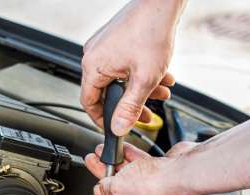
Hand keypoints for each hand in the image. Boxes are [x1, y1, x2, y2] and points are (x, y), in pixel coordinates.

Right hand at [81, 0, 186, 135]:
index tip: (113, 126)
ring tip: (159, 92)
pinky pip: (122, 65)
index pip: (89, 102)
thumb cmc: (151, 31)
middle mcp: (93, 55)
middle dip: (129, 104)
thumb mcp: (144, 78)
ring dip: (139, 89)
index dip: (101, 118)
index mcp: (93, 66)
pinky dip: (139, 74)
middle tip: (143, 114)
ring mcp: (102, 47)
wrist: (161, 2)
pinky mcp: (113, 41)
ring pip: (118, 79)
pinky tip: (159, 76)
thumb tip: (119, 127)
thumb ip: (130, 107)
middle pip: (107, 91)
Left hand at [86, 142, 195, 194]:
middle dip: (105, 174)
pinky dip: (132, 158)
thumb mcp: (119, 187)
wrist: (185, 172)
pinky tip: (123, 149)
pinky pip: (143, 168)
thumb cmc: (158, 187)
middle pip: (120, 191)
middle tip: (95, 163)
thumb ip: (106, 188)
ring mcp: (156, 193)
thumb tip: (100, 189)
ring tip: (105, 152)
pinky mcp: (163, 177)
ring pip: (131, 177)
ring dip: (117, 163)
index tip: (96, 189)